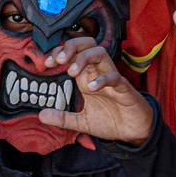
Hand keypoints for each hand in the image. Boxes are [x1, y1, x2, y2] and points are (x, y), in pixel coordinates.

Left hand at [39, 38, 153, 145]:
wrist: (134, 132)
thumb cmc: (110, 121)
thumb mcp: (81, 122)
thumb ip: (62, 118)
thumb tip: (41, 115)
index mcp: (87, 76)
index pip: (73, 53)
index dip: (58, 53)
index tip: (46, 64)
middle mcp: (98, 72)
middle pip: (87, 44)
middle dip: (71, 47)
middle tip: (59, 61)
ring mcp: (111, 78)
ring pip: (100, 53)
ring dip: (84, 58)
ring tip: (71, 73)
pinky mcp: (125, 89)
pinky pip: (115, 77)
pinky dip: (103, 79)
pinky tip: (92, 89)